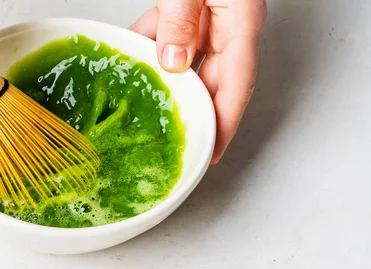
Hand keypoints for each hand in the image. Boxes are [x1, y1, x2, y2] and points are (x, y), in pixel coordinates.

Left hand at [129, 0, 266, 163]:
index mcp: (241, 22)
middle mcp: (228, 24)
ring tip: (141, 102)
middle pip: (211, 80)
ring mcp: (208, 16)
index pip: (237, 86)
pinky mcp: (189, 4)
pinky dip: (147, 44)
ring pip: (184, 59)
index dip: (225, 124)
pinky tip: (128, 57)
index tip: (212, 152)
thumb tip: (173, 61)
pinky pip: (167, 32)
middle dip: (190, 108)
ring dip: (161, 76)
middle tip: (170, 137)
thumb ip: (182, 20)